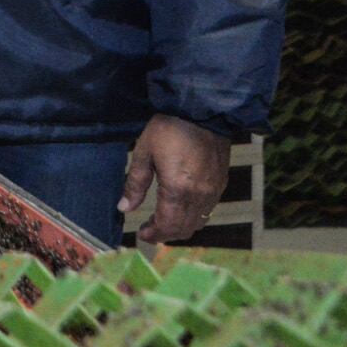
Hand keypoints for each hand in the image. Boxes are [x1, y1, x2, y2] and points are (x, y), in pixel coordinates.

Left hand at [119, 114, 230, 244]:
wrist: (203, 112)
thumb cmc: (169, 130)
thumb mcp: (144, 153)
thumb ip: (135, 184)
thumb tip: (124, 208)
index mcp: (178, 190)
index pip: (167, 225)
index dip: (154, 234)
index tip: (141, 235)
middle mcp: (199, 196)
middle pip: (184, 228)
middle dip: (165, 234)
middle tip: (148, 231)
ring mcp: (213, 192)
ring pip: (198, 223)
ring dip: (180, 228)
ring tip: (162, 222)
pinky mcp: (221, 184)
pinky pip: (208, 211)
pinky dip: (193, 218)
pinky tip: (180, 210)